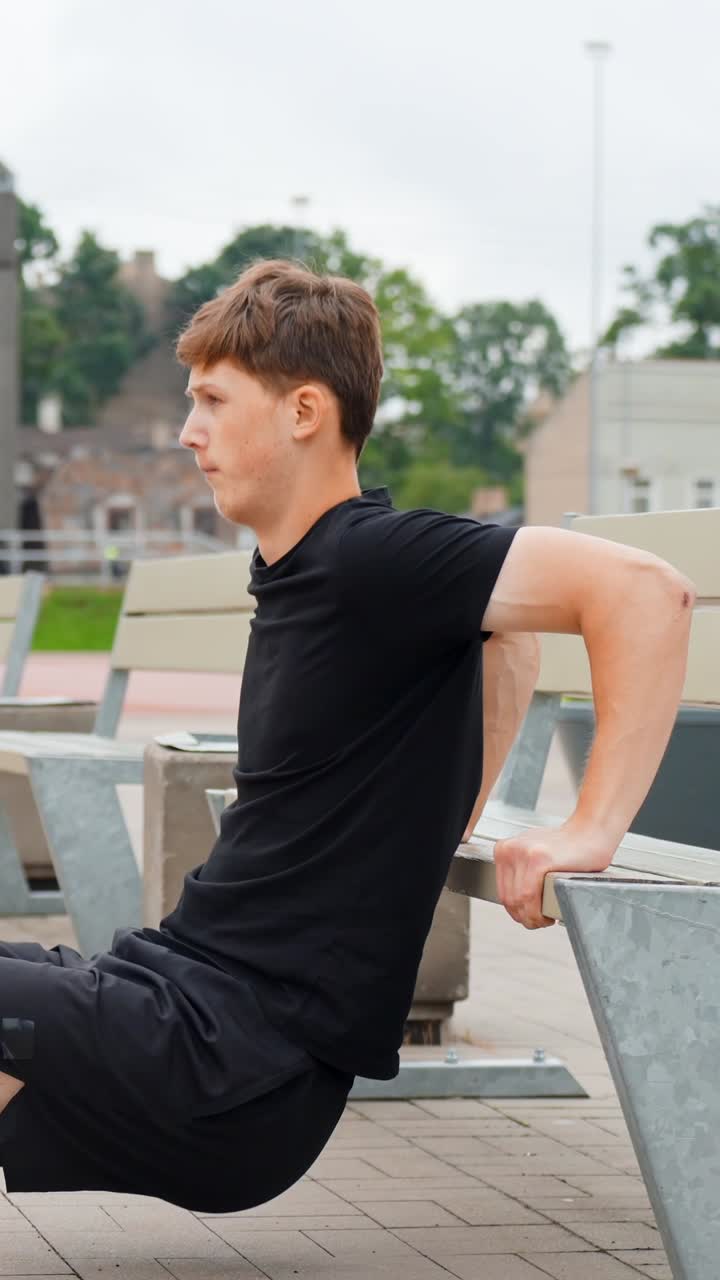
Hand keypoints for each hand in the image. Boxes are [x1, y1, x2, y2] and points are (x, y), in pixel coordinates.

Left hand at [493, 820, 617, 929]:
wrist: (590, 830)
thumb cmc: (567, 845)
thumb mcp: (533, 852)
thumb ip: (520, 871)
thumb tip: (515, 902)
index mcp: (503, 849)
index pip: (503, 892)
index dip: (517, 912)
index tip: (530, 917)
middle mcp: (509, 850)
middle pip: (509, 899)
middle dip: (525, 917)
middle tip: (541, 921)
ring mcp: (522, 853)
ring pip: (519, 901)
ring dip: (533, 918)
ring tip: (546, 919)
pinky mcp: (538, 859)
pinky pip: (530, 897)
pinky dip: (538, 912)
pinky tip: (549, 914)